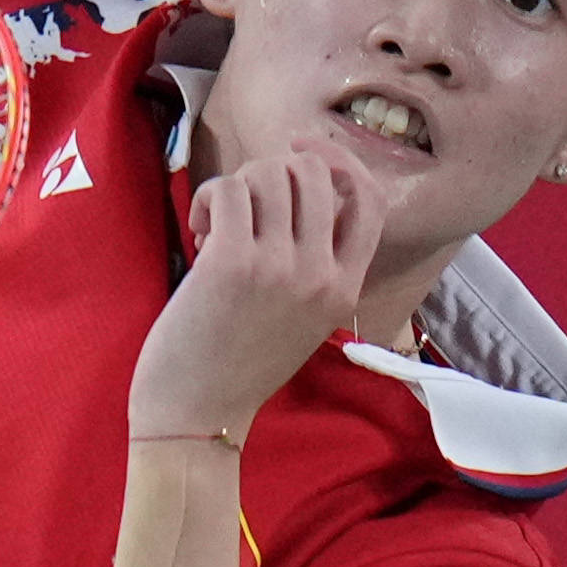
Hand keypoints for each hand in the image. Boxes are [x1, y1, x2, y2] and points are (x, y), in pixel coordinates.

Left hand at [127, 148, 384, 443]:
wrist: (197, 414)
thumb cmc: (238, 365)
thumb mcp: (301, 316)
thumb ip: (314, 262)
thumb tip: (295, 190)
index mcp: (346, 288)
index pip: (370, 199)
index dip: (338, 161)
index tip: (300, 151)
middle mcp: (321, 275)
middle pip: (314, 172)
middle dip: (271, 171)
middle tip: (243, 205)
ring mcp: (279, 267)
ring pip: (267, 173)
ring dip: (235, 187)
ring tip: (217, 227)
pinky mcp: (232, 262)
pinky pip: (228, 191)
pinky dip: (209, 199)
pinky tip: (200, 232)